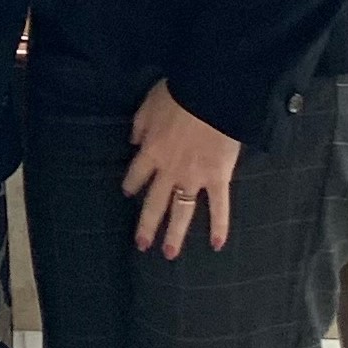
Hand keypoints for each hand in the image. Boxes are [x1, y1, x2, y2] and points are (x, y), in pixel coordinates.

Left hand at [122, 79, 242, 258]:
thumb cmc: (180, 95)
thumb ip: (139, 125)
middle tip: (142, 245)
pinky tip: (216, 245)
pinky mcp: (218, 178)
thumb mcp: (149, 104)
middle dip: (147, 225)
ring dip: (174, 234)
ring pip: (181, 211)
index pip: (136, 174)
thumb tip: (133, 141)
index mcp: (151, 151)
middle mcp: (169, 171)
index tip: (128, 192)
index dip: (131, 183)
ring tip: (169, 253)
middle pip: (154, 203)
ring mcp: (194, 178)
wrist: (212, 96)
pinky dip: (219, 226)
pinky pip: (218, 206)